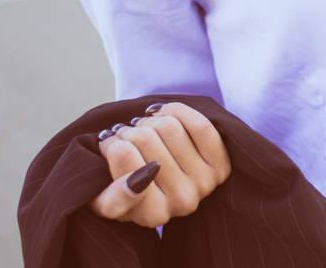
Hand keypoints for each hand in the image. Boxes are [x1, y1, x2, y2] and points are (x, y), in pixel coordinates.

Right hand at [87, 102, 231, 228]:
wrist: (160, 191)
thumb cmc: (124, 194)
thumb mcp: (104, 202)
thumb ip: (114, 198)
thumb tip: (138, 179)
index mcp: (150, 215)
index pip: (126, 157)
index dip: (112, 144)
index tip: (107, 144)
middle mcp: (182, 203)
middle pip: (145, 138)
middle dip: (128, 130)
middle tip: (122, 134)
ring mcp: (204, 183)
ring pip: (170, 127)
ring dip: (149, 120)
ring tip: (140, 128)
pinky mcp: (221, 165)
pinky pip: (200, 126)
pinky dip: (177, 111)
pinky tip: (162, 114)